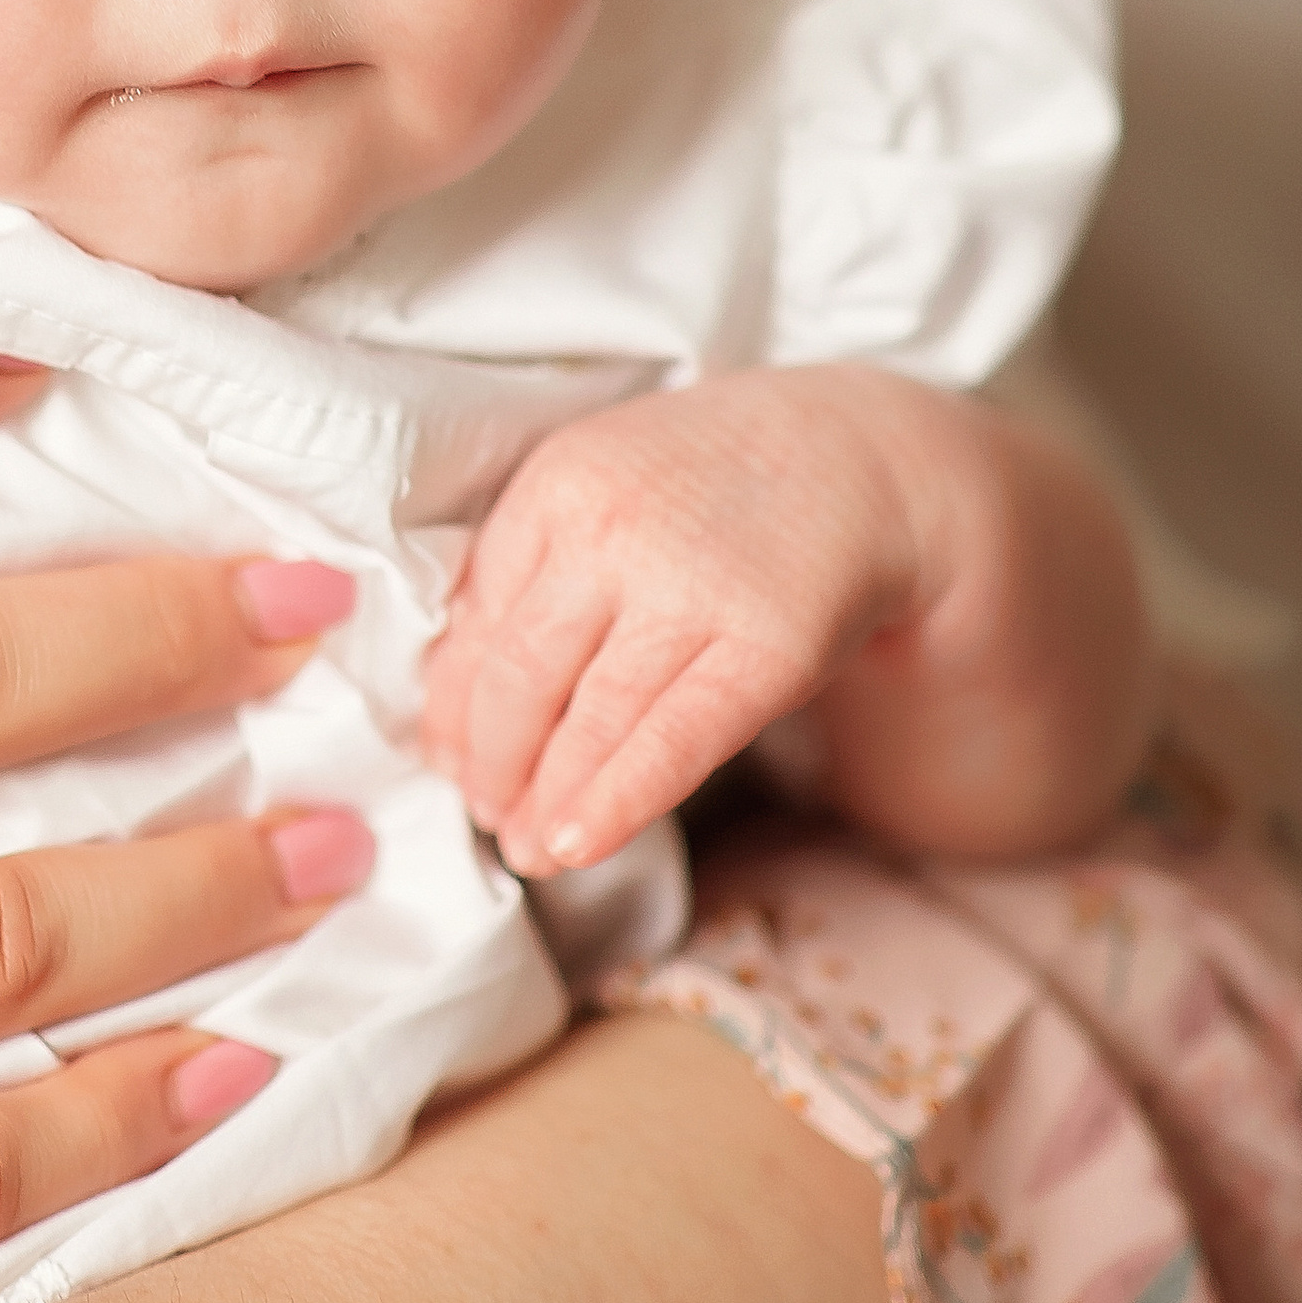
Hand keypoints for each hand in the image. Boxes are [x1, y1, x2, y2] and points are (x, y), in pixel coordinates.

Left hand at [423, 366, 935, 870]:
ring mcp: (690, 591)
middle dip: (490, 764)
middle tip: (484, 811)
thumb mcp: (600, 478)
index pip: (475, 622)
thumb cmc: (707, 481)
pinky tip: (577, 842)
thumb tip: (455, 687)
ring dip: (544, 799)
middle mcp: (611, 532)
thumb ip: (529, 560)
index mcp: (556, 484)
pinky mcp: (766, 648)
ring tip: (527, 847)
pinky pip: (674, 742)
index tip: (446, 756)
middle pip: (519, 678)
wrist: (855, 455)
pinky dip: (617, 800)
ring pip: (588, 720)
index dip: (451, 706)